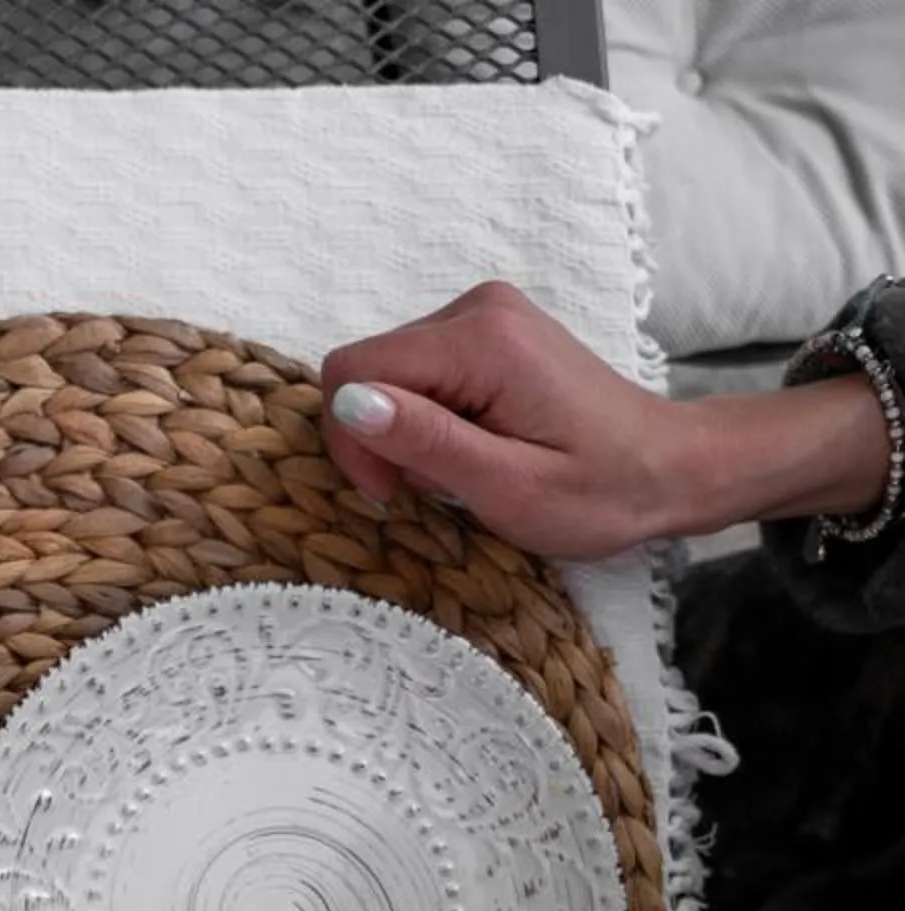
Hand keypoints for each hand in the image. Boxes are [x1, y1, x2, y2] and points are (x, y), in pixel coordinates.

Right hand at [319, 282, 688, 559]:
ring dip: (402, 431)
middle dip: (379, 437)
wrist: (673, 466)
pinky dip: (423, 417)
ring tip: (461, 468)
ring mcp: (485, 312)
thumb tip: (348, 403)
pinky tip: (469, 444)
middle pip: (367, 368)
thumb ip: (426, 441)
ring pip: (386, 372)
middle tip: (435, 487)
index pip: (353, 371)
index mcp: (482, 340)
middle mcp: (478, 307)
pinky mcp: (490, 329)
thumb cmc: (601, 491)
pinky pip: (416, 370)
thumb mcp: (509, 486)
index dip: (353, 440)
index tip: (394, 492)